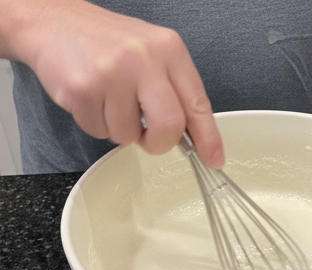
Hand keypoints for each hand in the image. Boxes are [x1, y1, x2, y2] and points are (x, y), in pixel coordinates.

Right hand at [8, 0, 222, 165]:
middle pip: (169, 127)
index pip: (197, 103)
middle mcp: (142, 58)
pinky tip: (91, 96)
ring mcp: (110, 73)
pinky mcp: (82, 89)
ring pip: (129, 135)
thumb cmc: (107, 43)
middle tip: (148, 136)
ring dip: (121, 129)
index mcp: (168, 49)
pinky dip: (96, 123)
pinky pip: (100, 132)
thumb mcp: (152, 54)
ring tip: (109, 99)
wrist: (51, 21)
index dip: (208, 138)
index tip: (214, 160)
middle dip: (159, 142)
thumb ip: (176, 91)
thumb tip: (200, 141)